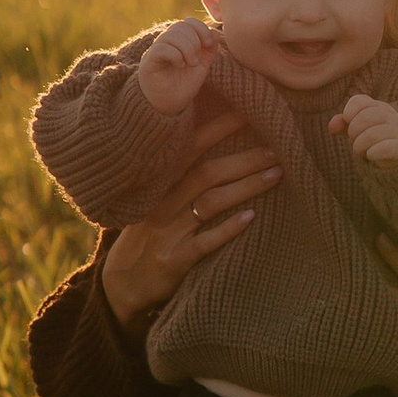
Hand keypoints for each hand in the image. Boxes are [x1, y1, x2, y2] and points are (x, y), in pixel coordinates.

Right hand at [99, 104, 278, 334]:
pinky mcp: (174, 259)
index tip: (246, 112)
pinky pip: (204, 242)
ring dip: (246, 187)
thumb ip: (180, 177)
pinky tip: (251, 218)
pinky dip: (228, 228)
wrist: (122, 284)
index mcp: (159, 184)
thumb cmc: (148, 235)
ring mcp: (168, 231)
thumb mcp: (154, 201)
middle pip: (207, 173)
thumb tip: (220, 147)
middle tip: (276, 149)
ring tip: (275, 175)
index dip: (216, 129)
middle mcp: (162, 203)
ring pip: (210, 202)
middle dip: (243, 159)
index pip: (189, 148)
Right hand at [135, 18, 219, 116]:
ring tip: (190, 64)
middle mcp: (166, 41)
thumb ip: (209, 49)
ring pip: (171, 35)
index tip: (208, 44)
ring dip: (186, 49)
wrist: (169, 104)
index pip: (188, 21)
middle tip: (196, 60)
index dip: (201, 28)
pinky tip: (180, 65)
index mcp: (179, 40)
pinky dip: (175, 55)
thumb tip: (216, 32)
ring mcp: (156, 49)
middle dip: (194, 42)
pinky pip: (161, 48)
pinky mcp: (149, 61)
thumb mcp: (202, 65)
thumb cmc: (184, 83)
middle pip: (180, 26)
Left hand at [332, 89, 397, 165]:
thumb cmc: (374, 136)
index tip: (349, 123)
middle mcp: (389, 115)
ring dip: (359, 146)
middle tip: (354, 140)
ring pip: (371, 135)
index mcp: (377, 106)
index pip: (359, 101)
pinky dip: (372, 154)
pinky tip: (370, 155)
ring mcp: (396, 130)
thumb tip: (332, 126)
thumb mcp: (357, 128)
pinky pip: (384, 149)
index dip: (348, 113)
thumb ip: (343, 124)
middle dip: (353, 133)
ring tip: (360, 151)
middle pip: (364, 118)